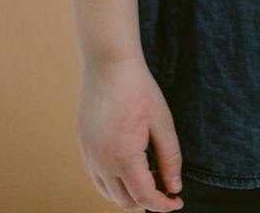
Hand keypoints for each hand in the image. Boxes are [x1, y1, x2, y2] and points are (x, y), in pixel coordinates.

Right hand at [76, 56, 183, 208]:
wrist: (108, 62)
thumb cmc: (137, 88)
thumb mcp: (162, 122)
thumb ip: (170, 158)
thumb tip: (174, 187)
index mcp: (123, 157)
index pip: (145, 198)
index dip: (163, 205)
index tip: (177, 201)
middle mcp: (101, 162)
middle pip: (125, 201)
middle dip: (147, 200)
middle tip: (164, 183)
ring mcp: (88, 154)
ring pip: (108, 192)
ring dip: (128, 193)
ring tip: (146, 172)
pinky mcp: (82, 145)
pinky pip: (96, 176)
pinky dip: (112, 181)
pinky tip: (127, 163)